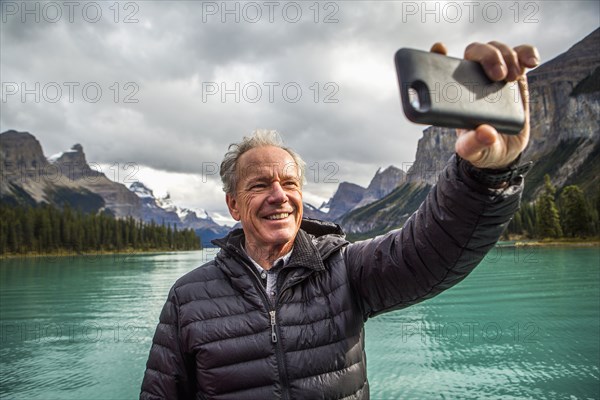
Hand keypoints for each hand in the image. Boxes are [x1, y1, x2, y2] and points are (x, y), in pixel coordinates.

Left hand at [430, 42, 539, 168]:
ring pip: (497, 48)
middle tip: (498, 75)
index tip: (440, 49)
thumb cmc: (481, 147)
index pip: (440, 67)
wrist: (504, 150)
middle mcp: (472, 78)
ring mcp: (494, 74)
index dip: (436, 55)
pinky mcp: (515, 75)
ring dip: (507, 56)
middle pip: (475, 51)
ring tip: (513, 78)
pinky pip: (521, 54)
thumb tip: (486, 133)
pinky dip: (527, 53)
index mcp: (453, 93)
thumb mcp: (473, 151)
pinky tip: (532, 63)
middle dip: (487, 56)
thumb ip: (474, 144)